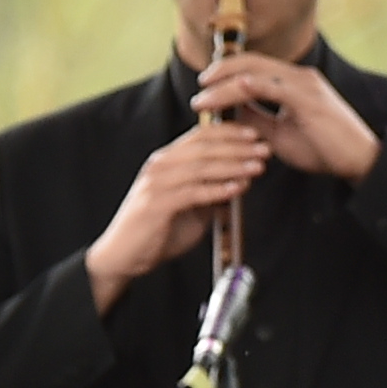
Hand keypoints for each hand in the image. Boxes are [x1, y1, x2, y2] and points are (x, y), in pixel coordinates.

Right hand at [85, 113, 267, 309]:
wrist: (123, 255)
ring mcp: (156, 183)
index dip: (229, 132)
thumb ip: (211, 193)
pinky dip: (217, 189)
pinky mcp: (156, 203)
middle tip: (263, 149)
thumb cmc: (155, 230)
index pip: (200, 136)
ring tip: (256, 166)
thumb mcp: (190, 207)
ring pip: (200, 166)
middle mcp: (160, 166)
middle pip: (204, 147)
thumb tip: (240, 184)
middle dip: (238, 146)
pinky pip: (192, 192)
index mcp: (167, 160)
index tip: (255, 134)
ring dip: (233, 165)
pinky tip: (236, 189)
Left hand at [198, 53, 383, 188]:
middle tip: (200, 85)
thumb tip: (227, 113)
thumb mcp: (280, 134)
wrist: (360, 160)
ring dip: (226, 83)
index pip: (254, 67)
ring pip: (256, 73)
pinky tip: (232, 91)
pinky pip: (272, 86)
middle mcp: (299, 77)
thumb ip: (256, 120)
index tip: (206, 85)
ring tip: (205, 96)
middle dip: (221, 71)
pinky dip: (249, 86)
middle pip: (251, 62)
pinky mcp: (308, 98)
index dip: (227, 72)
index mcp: (294, 83)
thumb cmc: (325, 149)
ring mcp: (305, 84)